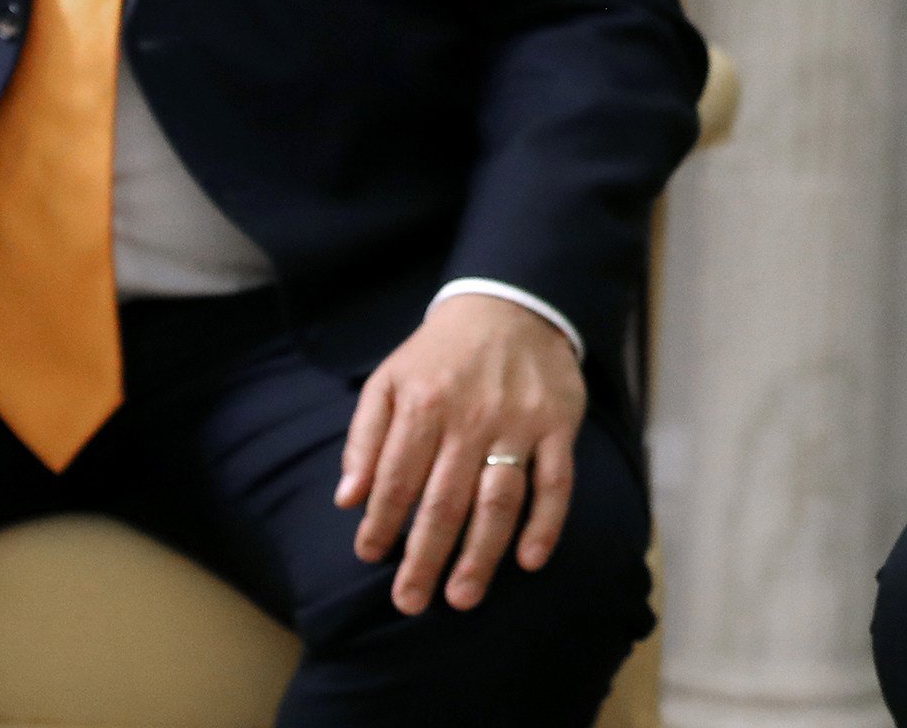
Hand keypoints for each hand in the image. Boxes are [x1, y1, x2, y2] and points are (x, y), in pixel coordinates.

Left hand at [336, 293, 583, 614]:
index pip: (397, 477)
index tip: (370, 556)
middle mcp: (472, 416)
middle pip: (445, 500)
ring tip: (462, 596)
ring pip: (498, 499)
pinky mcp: (558, 426)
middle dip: (425, 557)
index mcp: (424, 402)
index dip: (381, 522)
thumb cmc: (440, 353)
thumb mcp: (389, 379)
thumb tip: (348, 499)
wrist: (511, 304)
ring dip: (480, 553)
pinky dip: (545, 523)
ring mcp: (519, 423)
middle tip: (411, 601)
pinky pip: (555, 482)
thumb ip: (366, 437)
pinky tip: (529, 559)